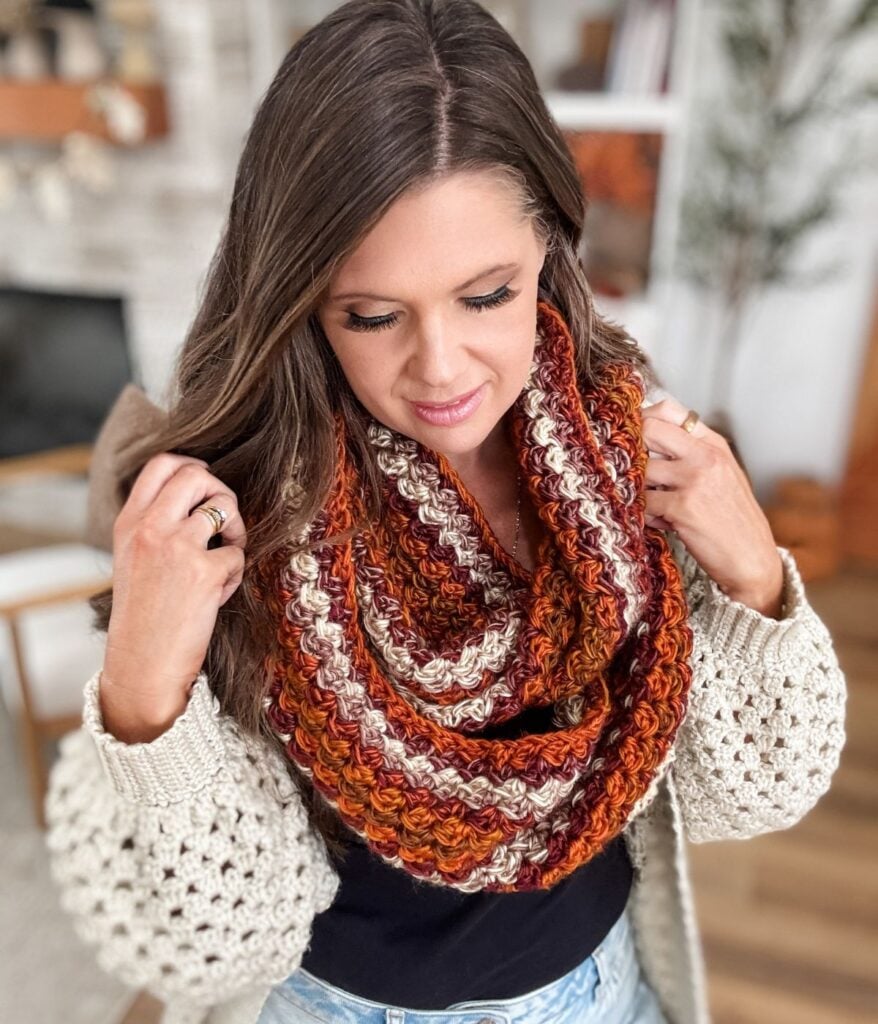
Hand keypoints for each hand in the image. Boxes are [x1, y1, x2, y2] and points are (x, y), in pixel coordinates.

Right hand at [101, 453, 247, 735]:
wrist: (143, 665)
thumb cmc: (144, 616)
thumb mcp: (133, 559)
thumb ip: (154, 524)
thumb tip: (197, 495)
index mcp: (129, 523)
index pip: (160, 465)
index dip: (191, 464)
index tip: (205, 482)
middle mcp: (150, 528)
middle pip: (197, 475)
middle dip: (221, 491)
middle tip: (224, 521)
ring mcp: (177, 547)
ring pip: (224, 506)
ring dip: (235, 529)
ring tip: (225, 556)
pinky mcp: (205, 571)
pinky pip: (237, 553)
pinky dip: (234, 574)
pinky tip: (217, 595)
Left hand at [640, 397, 783, 616]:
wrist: (752, 560)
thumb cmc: (733, 520)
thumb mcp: (722, 475)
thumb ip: (691, 454)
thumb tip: (647, 437)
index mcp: (714, 445)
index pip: (670, 410)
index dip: (643, 418)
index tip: (631, 434)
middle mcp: (705, 456)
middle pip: (649, 429)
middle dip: (631, 448)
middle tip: (627, 467)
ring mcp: (694, 480)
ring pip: (640, 469)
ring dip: (637, 487)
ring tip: (650, 502)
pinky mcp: (682, 507)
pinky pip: (643, 502)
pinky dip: (644, 514)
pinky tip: (659, 522)